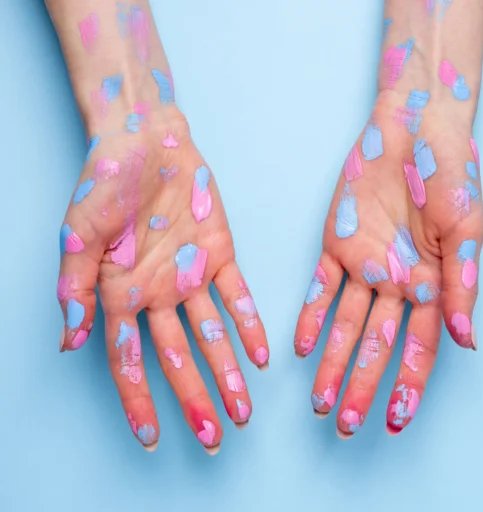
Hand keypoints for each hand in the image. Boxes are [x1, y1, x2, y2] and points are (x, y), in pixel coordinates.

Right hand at [57, 111, 268, 452]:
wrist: (145, 139)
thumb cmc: (104, 182)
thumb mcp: (78, 233)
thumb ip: (76, 286)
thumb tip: (71, 341)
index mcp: (120, 294)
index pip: (130, 362)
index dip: (140, 401)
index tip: (152, 437)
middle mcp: (157, 294)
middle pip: (178, 359)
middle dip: (196, 400)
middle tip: (215, 437)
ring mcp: (190, 277)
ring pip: (211, 337)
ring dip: (228, 374)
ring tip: (244, 411)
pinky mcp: (218, 255)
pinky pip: (236, 298)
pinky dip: (248, 326)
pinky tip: (261, 356)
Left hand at [293, 90, 482, 436]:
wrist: (415, 126)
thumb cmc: (451, 174)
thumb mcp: (467, 231)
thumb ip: (461, 287)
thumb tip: (466, 342)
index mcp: (432, 284)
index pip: (419, 347)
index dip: (408, 385)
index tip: (396, 420)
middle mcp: (397, 282)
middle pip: (378, 345)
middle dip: (363, 385)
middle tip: (346, 424)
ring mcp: (365, 265)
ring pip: (346, 325)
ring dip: (334, 362)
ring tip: (320, 400)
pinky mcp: (337, 243)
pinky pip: (322, 288)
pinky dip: (312, 316)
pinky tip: (304, 347)